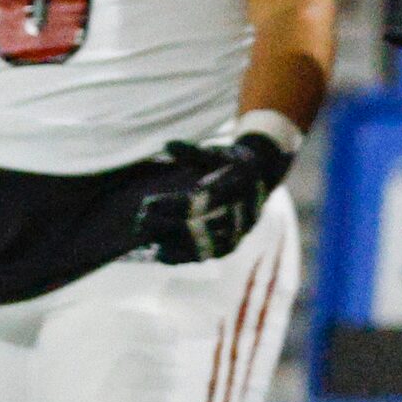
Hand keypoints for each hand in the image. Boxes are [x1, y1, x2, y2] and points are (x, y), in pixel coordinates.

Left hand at [131, 133, 289, 264]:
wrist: (260, 179)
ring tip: (147, 239)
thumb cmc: (229, 162)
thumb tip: (167, 144)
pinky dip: (184, 257)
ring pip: (206, 244)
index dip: (173, 204)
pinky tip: (160, 255)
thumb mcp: (216, 152)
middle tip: (141, 220)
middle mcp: (243, 212)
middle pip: (202, 224)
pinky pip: (208, 255)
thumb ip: (192, 151)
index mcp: (238, 186)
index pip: (202, 201)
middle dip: (169, 225)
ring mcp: (239, 231)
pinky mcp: (232, 245)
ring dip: (174, 244)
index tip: (147, 203)